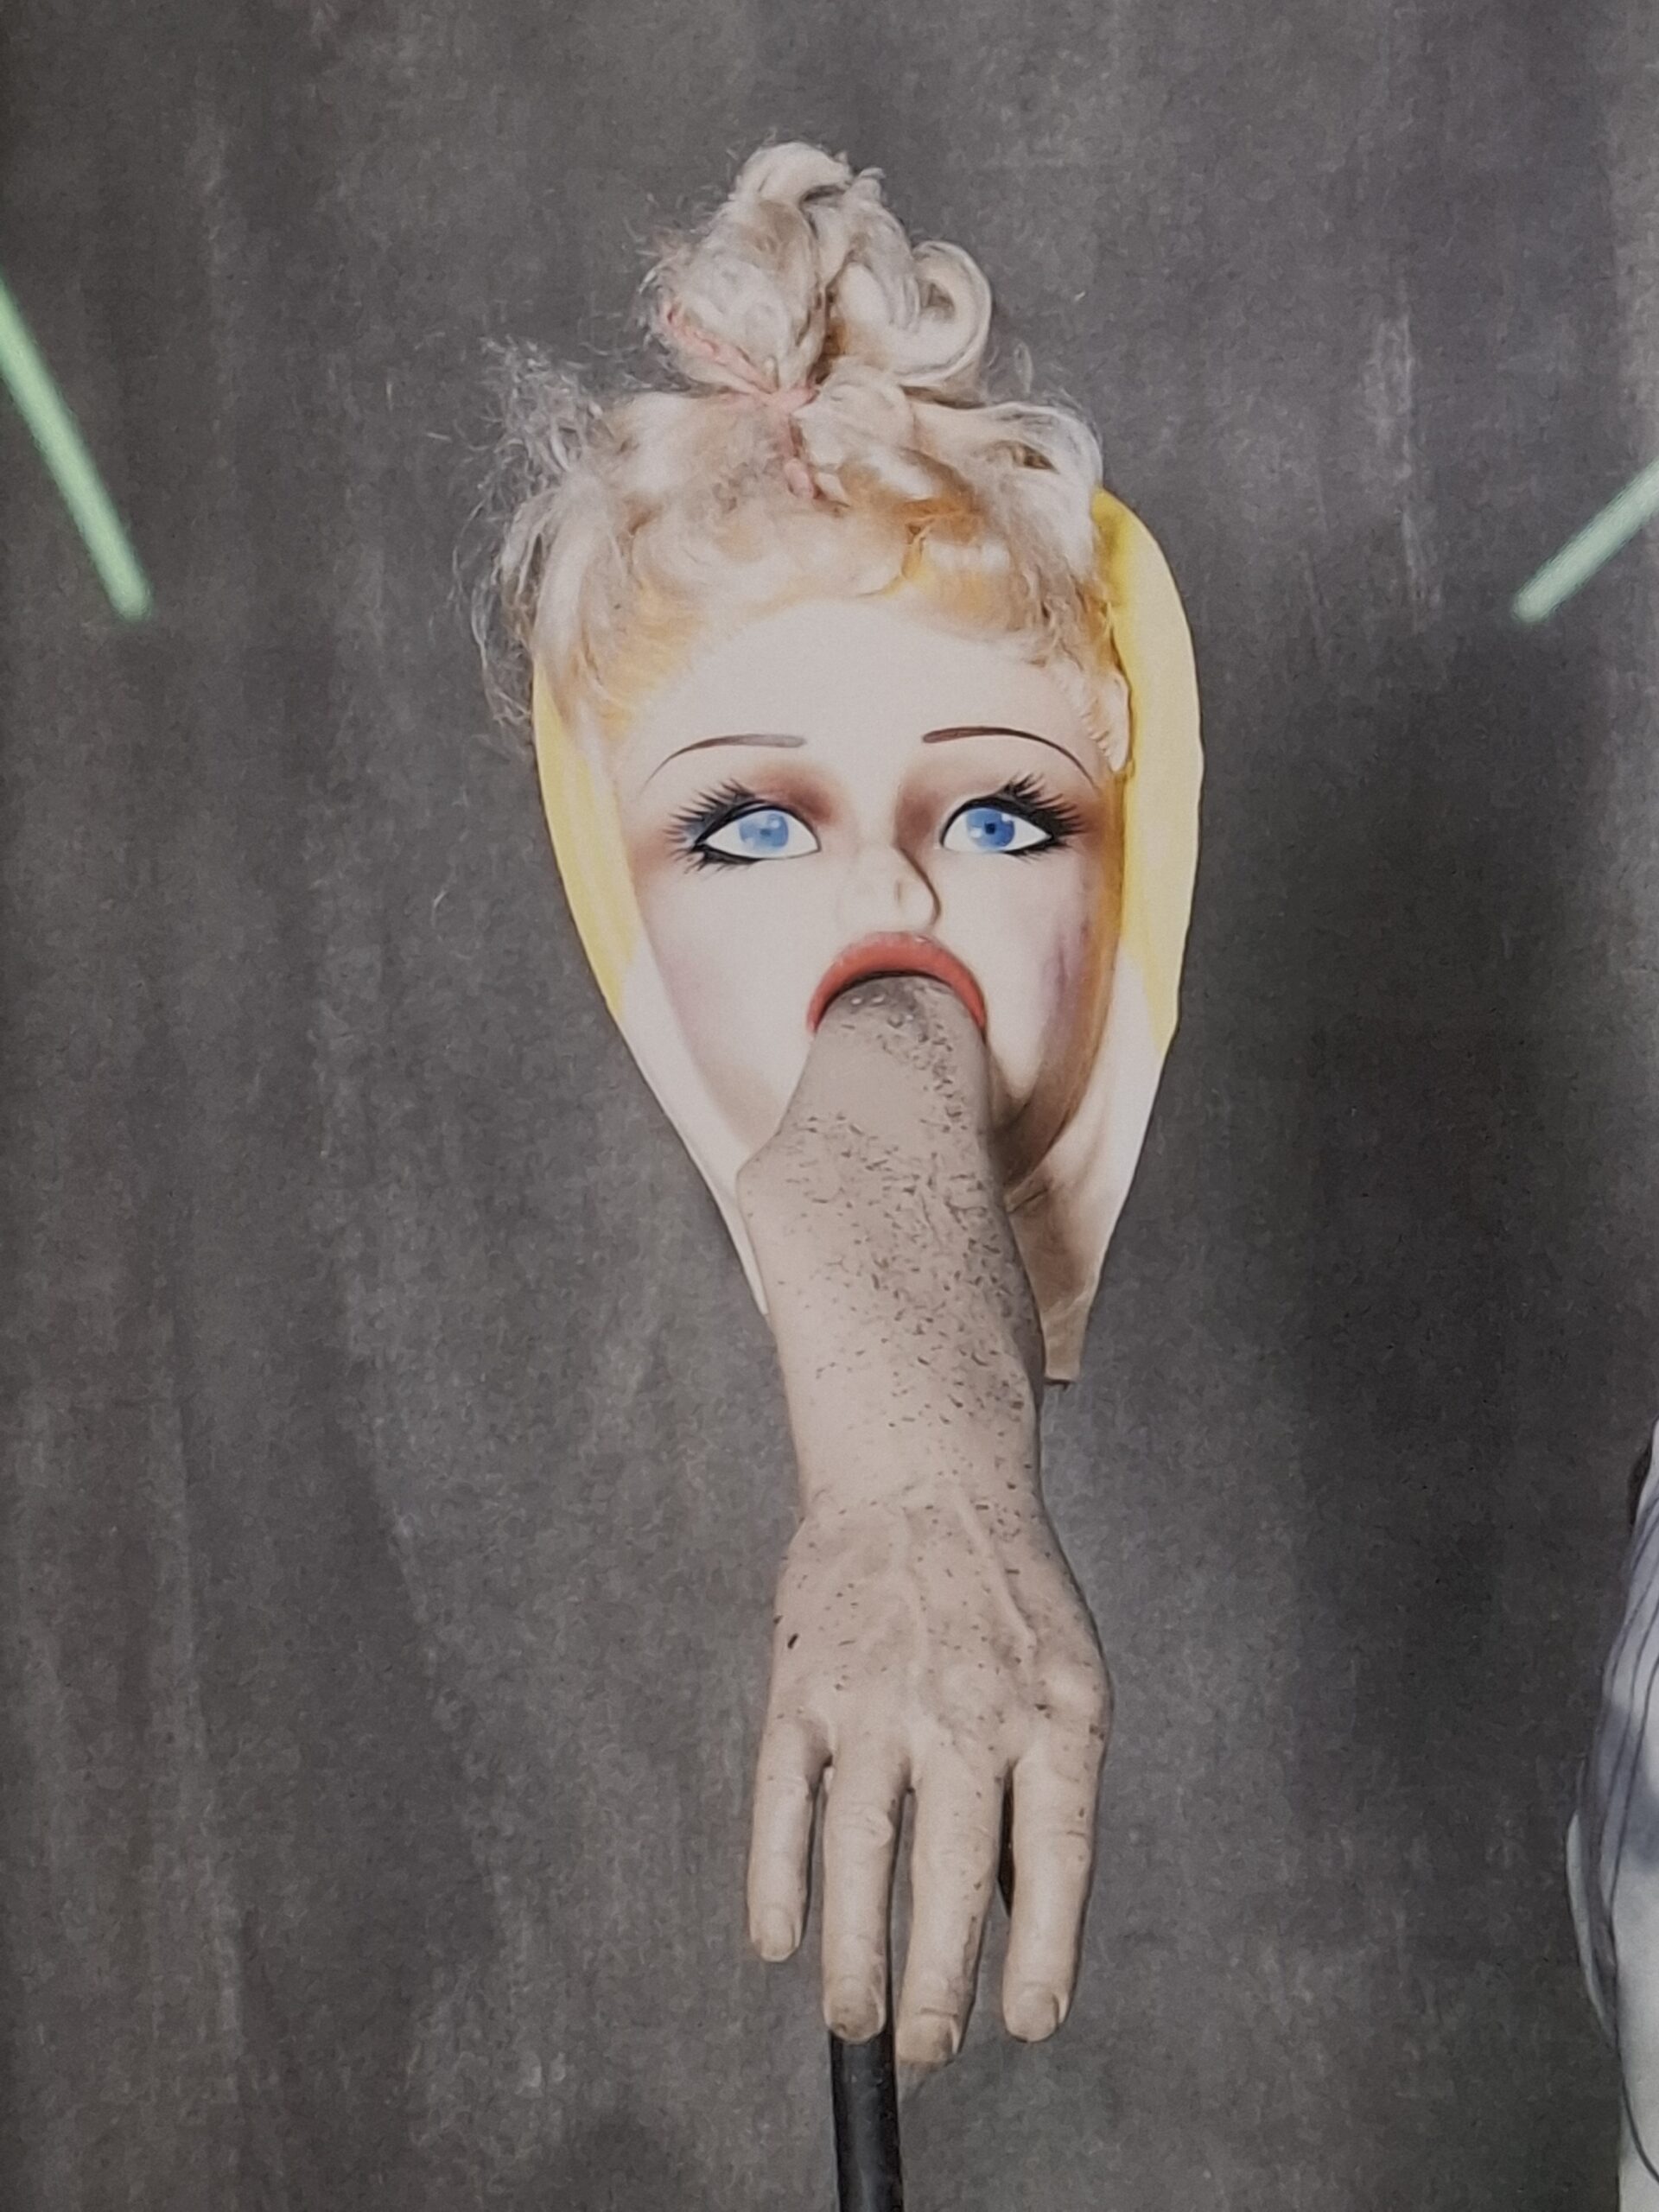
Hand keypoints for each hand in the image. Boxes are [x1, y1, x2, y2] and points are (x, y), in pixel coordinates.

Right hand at [747, 1478, 1109, 2067]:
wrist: (923, 1476)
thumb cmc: (1005, 1599)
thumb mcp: (1067, 1674)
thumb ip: (1047, 1790)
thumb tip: (1015, 1928)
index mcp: (1052, 1710)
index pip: (1056, 1854)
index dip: (1044, 1948)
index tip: (1029, 2025)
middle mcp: (967, 1707)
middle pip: (952, 1869)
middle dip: (940, 1978)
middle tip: (928, 2053)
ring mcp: (877, 1695)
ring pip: (860, 1848)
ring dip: (856, 1950)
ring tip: (858, 2025)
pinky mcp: (802, 1685)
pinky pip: (783, 1800)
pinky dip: (776, 1878)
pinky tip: (778, 1942)